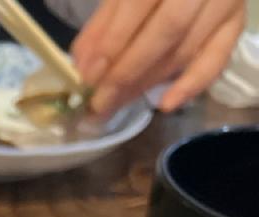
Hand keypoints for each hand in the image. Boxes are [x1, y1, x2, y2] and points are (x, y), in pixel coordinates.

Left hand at [71, 0, 247, 114]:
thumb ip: (102, 24)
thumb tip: (83, 65)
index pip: (139, 3)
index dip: (112, 42)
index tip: (88, 76)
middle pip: (167, 30)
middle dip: (128, 70)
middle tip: (100, 100)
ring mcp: (224, 1)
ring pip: (186, 49)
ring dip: (147, 82)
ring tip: (117, 103)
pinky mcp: (235, 23)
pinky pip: (217, 59)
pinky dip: (191, 85)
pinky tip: (166, 105)